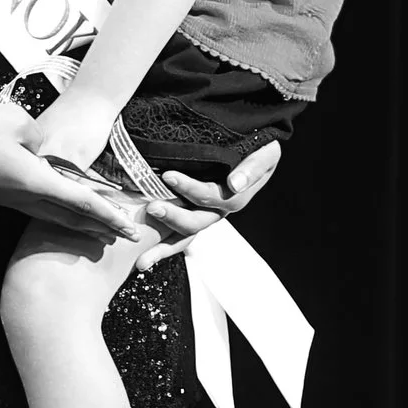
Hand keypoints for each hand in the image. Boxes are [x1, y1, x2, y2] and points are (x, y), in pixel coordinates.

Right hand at [0, 102, 152, 244]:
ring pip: (53, 216)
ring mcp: (10, 200)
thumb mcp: (17, 122)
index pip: (81, 201)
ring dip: (79, 222)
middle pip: (71, 217)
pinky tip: (62, 210)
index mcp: (34, 181)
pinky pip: (37, 210)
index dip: (109, 214)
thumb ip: (42, 139)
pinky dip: (58, 213)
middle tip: (125, 235)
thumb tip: (46, 151)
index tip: (129, 227)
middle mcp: (24, 198)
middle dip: (100, 226)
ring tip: (100, 227)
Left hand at [135, 142, 282, 269]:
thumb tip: (235, 184)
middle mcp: (217, 210)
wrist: (254, 150)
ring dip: (164, 248)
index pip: (212, 197)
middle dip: (173, 217)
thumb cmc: (258, 149)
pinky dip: (161, 247)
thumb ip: (252, 168)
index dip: (191, 189)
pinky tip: (144, 259)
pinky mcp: (190, 216)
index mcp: (234, 196)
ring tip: (143, 258)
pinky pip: (176, 237)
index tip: (168, 176)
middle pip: (196, 222)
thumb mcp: (265, 154)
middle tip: (152, 207)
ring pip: (184, 236)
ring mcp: (203, 216)